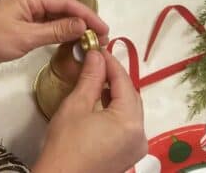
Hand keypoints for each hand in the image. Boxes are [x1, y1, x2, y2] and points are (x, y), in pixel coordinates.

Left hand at [0, 0, 108, 67]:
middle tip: (102, 38)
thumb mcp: (25, 37)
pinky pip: (47, 25)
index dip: (88, 15)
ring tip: (92, 41)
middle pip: (63, 8)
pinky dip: (60, 33)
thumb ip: (55, 31)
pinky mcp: (22, 24)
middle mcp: (30, 0)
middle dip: (83, 21)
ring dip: (73, 28)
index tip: (104, 29)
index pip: (66, 2)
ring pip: (56, 17)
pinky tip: (71, 42)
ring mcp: (26, 12)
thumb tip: (83, 25)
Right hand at [33, 50, 146, 172]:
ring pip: (130, 110)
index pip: (124, 82)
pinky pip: (127, 125)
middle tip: (96, 62)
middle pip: (131, 96)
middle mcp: (140, 134)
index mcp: (130, 121)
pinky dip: (116, 110)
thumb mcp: (76, 105)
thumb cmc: (65, 145)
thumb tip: (96, 56)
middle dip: (115, 78)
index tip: (97, 49)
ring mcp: (136, 147)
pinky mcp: (128, 154)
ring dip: (116, 93)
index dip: (111, 63)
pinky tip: (101, 102)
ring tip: (97, 79)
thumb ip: (90, 78)